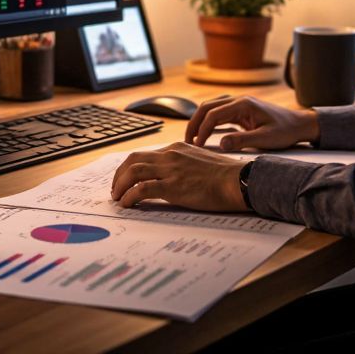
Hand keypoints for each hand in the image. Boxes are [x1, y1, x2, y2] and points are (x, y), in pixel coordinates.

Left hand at [110, 142, 247, 210]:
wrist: (238, 180)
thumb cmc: (225, 176)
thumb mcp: (199, 161)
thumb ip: (183, 165)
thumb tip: (171, 177)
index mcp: (176, 148)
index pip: (144, 155)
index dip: (129, 168)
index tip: (125, 180)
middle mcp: (170, 155)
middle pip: (133, 160)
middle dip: (119, 175)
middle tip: (116, 190)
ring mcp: (171, 170)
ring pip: (133, 172)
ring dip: (120, 186)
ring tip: (118, 198)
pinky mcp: (173, 186)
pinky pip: (142, 189)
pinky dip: (130, 197)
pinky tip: (127, 204)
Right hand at [185, 94, 318, 150]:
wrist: (299, 125)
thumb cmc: (285, 131)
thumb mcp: (265, 138)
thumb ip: (243, 140)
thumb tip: (221, 144)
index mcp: (243, 104)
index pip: (213, 114)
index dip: (202, 130)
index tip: (197, 146)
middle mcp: (238, 101)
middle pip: (207, 107)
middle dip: (194, 123)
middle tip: (187, 141)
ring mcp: (239, 105)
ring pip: (210, 109)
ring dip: (199, 122)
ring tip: (192, 139)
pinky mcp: (240, 111)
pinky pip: (219, 114)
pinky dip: (208, 123)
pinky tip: (204, 135)